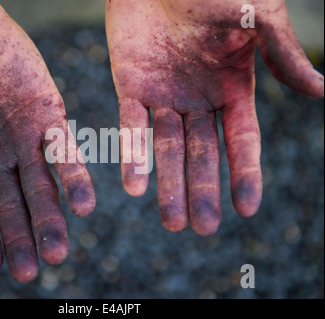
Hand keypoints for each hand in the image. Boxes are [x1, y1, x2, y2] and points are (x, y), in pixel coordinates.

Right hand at [0, 0, 94, 281]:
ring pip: (42, 188)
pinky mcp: (50, 120)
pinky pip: (65, 154)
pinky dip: (74, 179)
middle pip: (14, 208)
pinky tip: (84, 205)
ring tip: (59, 249)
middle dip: (23, 238)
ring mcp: (26, 143)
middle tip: (34, 269)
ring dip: (51, 219)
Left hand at [105, 0, 323, 234]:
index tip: (247, 208)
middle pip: (202, 153)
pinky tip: (133, 186)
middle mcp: (198, 99)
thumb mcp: (257, 16)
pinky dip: (132, 156)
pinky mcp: (130, 87)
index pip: (241, 139)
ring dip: (168, 185)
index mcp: (232, 86)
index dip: (246, 172)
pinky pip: (131, 127)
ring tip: (171, 222)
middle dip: (202, 189)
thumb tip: (323, 91)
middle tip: (200, 228)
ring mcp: (163, 96)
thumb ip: (281, 55)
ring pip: (167, 148)